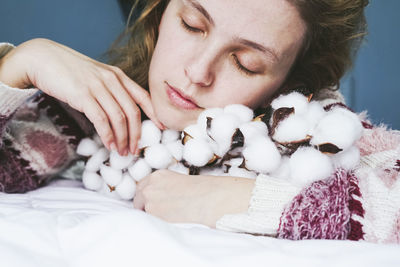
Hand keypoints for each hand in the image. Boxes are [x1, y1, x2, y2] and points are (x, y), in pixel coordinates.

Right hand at [0, 38, 162, 154]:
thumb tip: (121, 113)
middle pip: (133, 112)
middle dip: (137, 134)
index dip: (155, 114)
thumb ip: (111, 90)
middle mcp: (112, 80)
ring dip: (122, 139)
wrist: (44, 59)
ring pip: (119, 119)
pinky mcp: (83, 96)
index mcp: (118, 76)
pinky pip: (101, 120)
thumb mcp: (97, 76)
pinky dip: (108, 135)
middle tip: (135, 150)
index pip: (143, 97)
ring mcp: (98, 87)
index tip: (162, 128)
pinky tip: (109, 144)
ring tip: (122, 152)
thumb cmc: (71, 71)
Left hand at [133, 170, 253, 227]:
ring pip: (142, 210)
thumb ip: (165, 187)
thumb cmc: (200, 190)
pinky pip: (149, 220)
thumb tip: (161, 199)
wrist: (208, 198)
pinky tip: (170, 220)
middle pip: (138, 197)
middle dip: (144, 204)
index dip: (147, 195)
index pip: (143, 186)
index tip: (151, 201)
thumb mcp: (179, 181)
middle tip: (157, 211)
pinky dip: (156, 222)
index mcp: (158, 175)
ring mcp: (150, 199)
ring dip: (151, 214)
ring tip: (167, 216)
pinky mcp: (153, 212)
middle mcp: (150, 185)